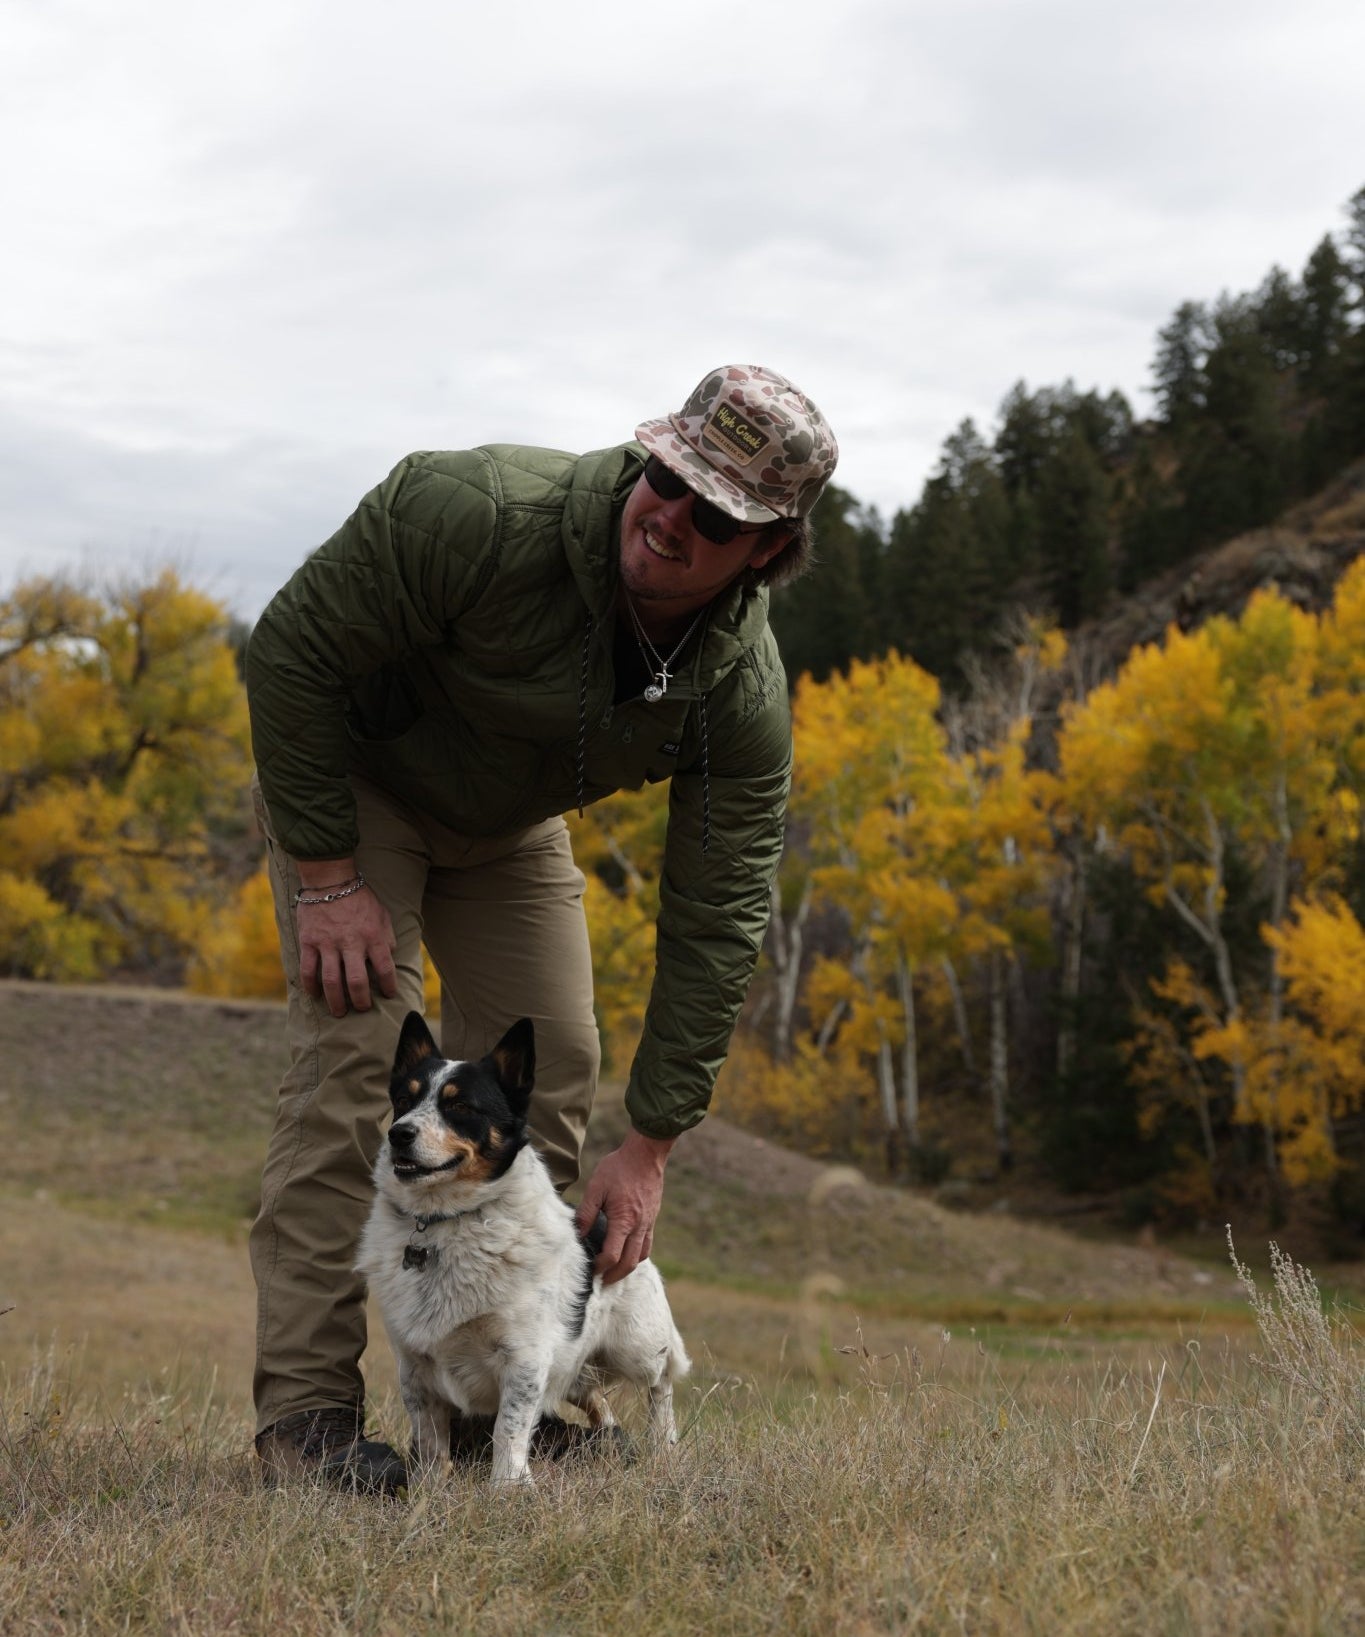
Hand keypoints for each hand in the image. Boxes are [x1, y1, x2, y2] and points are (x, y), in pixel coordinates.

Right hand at [296, 882, 397, 1016]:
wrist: (330, 879)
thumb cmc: (359, 897)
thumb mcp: (382, 913)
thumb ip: (387, 936)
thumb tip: (391, 956)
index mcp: (373, 936)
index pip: (385, 968)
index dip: (388, 986)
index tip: (388, 995)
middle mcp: (352, 942)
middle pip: (357, 981)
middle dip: (361, 1001)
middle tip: (362, 1009)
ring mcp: (328, 943)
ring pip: (332, 981)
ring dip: (336, 1001)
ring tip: (339, 1012)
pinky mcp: (309, 941)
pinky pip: (308, 969)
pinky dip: (311, 986)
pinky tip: (315, 994)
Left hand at [574, 1130, 675, 1284]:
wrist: (646, 1154)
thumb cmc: (619, 1168)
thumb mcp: (596, 1187)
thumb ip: (586, 1213)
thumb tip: (577, 1235)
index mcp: (623, 1221)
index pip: (612, 1255)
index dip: (599, 1267)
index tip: (589, 1268)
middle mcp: (639, 1226)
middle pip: (629, 1263)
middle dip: (614, 1276)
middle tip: (600, 1281)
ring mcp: (648, 1223)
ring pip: (641, 1256)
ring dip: (627, 1268)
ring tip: (613, 1272)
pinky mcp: (652, 1218)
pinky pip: (647, 1244)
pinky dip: (637, 1254)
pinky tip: (626, 1252)